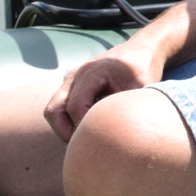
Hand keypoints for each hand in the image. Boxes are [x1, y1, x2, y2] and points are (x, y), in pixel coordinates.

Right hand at [45, 47, 165, 141]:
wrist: (140, 51)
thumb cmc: (142, 69)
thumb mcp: (141, 88)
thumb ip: (126, 108)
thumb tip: (117, 135)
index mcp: (91, 72)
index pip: (76, 107)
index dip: (84, 127)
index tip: (100, 138)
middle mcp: (75, 76)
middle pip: (54, 111)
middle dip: (65, 132)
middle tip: (86, 145)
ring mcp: (70, 81)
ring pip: (53, 111)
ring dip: (65, 128)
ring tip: (87, 137)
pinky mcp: (71, 87)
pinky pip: (60, 109)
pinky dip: (69, 121)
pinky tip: (89, 127)